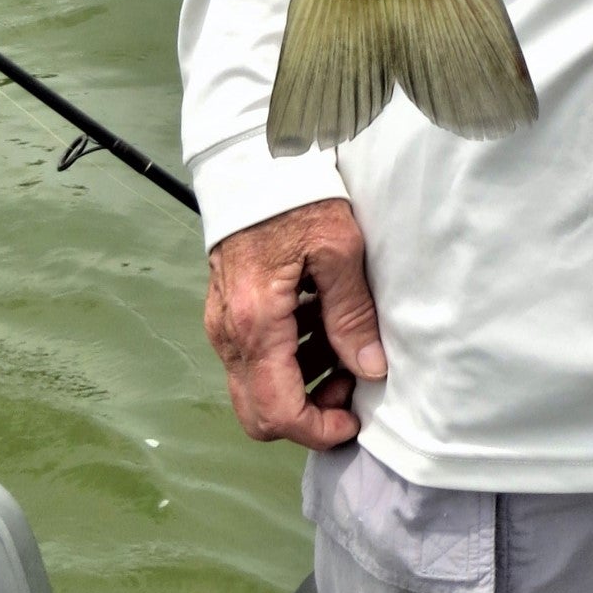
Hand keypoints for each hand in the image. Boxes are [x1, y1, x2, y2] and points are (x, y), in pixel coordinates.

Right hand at [203, 198, 383, 449]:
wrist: (255, 162)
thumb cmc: (298, 197)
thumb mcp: (339, 249)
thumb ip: (352, 315)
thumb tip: (371, 369)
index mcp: (256, 323)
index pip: (278, 412)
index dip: (318, 430)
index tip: (354, 421)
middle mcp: (228, 334)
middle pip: (257, 414)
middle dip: (307, 414)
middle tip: (349, 383)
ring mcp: (221, 325)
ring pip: (254, 387)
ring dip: (300, 385)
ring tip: (344, 348)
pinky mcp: (225, 312)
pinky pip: (252, 358)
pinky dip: (287, 359)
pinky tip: (321, 325)